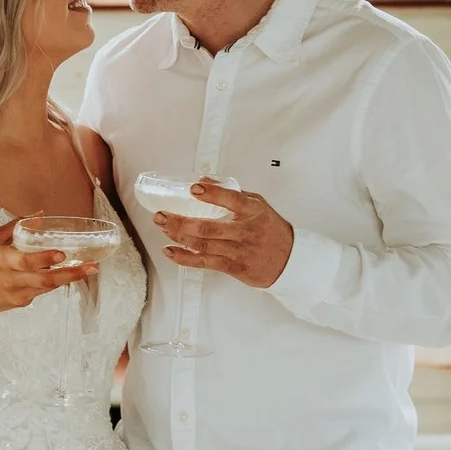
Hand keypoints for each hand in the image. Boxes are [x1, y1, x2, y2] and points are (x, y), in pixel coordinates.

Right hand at [0, 221, 95, 315]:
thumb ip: (15, 226)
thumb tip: (39, 215)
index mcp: (2, 261)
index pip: (26, 261)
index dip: (45, 258)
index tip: (62, 253)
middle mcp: (12, 279)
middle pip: (45, 279)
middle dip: (71, 274)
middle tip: (91, 267)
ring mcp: (18, 293)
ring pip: (48, 286)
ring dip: (70, 278)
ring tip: (89, 269)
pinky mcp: (21, 302)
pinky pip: (42, 290)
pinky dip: (54, 281)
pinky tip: (66, 274)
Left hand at [155, 182, 294, 288]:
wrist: (289, 260)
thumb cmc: (271, 229)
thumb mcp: (257, 204)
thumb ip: (232, 193)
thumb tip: (204, 181)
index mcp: (253, 211)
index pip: (233, 199)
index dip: (212, 194)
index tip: (194, 188)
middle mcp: (246, 231)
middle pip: (209, 227)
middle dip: (180, 221)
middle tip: (161, 214)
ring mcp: (239, 251)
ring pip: (203, 245)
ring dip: (178, 236)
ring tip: (162, 227)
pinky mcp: (234, 268)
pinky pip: (205, 263)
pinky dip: (185, 257)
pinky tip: (170, 251)